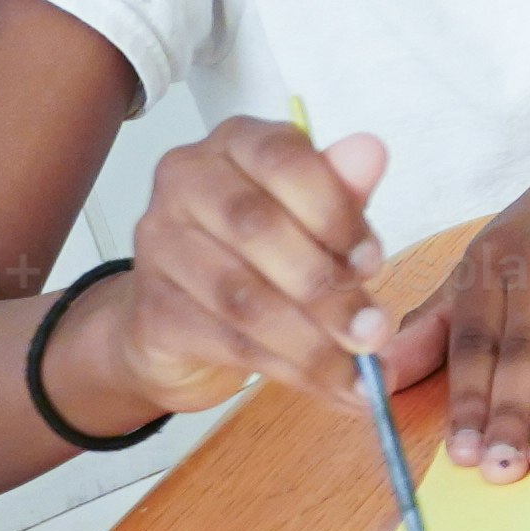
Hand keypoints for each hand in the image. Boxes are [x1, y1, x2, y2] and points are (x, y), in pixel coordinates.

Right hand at [97, 115, 400, 418]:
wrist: (176, 321)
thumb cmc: (259, 252)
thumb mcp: (312, 216)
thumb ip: (342, 189)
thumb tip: (370, 151)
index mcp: (233, 144)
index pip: (281, 157)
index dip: (333, 210)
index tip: (373, 261)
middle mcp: (185, 184)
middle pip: (256, 228)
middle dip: (325, 286)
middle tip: (375, 328)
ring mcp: (158, 248)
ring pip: (244, 296)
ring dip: (313, 340)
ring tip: (363, 369)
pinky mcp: (154, 312)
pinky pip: (231, 342)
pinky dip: (293, 369)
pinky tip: (336, 386)